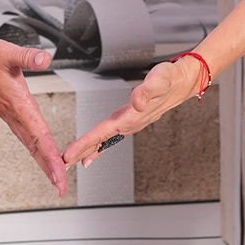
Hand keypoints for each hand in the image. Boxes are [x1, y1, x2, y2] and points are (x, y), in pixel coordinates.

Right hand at [0, 36, 67, 191]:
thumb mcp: (5, 53)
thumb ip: (28, 56)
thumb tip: (45, 59)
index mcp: (17, 103)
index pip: (40, 135)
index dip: (51, 156)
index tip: (60, 173)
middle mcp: (13, 113)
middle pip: (36, 147)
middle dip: (49, 168)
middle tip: (60, 188)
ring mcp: (8, 114)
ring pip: (30, 143)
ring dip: (43, 160)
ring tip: (54, 175)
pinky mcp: (5, 110)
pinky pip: (24, 134)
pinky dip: (35, 146)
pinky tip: (39, 149)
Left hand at [62, 57, 203, 168]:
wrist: (183, 82)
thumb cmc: (170, 79)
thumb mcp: (159, 80)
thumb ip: (146, 91)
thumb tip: (137, 101)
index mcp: (131, 116)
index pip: (103, 133)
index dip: (85, 144)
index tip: (70, 154)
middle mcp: (130, 124)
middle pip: (100, 142)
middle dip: (80, 153)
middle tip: (61, 166)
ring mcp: (130, 124)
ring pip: (104, 141)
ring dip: (88, 151)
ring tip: (71, 162)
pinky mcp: (131, 121)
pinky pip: (111, 137)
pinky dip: (100, 145)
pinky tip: (93, 153)